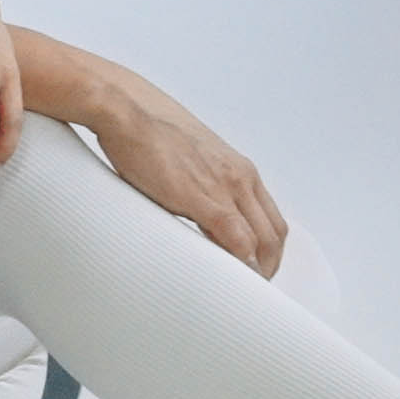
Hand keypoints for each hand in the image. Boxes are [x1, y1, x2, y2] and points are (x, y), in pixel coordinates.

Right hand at [83, 75, 288, 273]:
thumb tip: (192, 206)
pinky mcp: (202, 198)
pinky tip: (230, 278)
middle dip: (268, 266)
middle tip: (251, 286)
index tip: (255, 266)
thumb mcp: (188, 158)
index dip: (268, 250)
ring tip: (240, 288)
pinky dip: (240, 263)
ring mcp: (225, 188)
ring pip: (262, 241)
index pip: (271, 219)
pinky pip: (235, 239)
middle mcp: (240, 178)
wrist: (125, 110)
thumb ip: (200, 183)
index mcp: (239, 169)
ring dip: (257, 269)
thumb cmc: (147, 129)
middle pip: (274, 234)